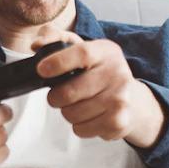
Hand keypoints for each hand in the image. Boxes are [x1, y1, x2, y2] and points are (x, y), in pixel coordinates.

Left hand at [33, 30, 165, 147]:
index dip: (58, 62)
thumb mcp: (80, 47)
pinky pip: (81, 130)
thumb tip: (37, 44)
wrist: (131, 98)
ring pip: (72, 114)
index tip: (41, 70)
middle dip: (55, 97)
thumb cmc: (96, 71)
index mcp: (105, 51)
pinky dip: (79, 126)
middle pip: (70, 92)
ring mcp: (121, 99)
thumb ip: (55, 38)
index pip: (82, 54)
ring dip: (67, 112)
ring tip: (77, 105)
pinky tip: (89, 116)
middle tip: (59, 95)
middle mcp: (117, 73)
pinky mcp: (120, 121)